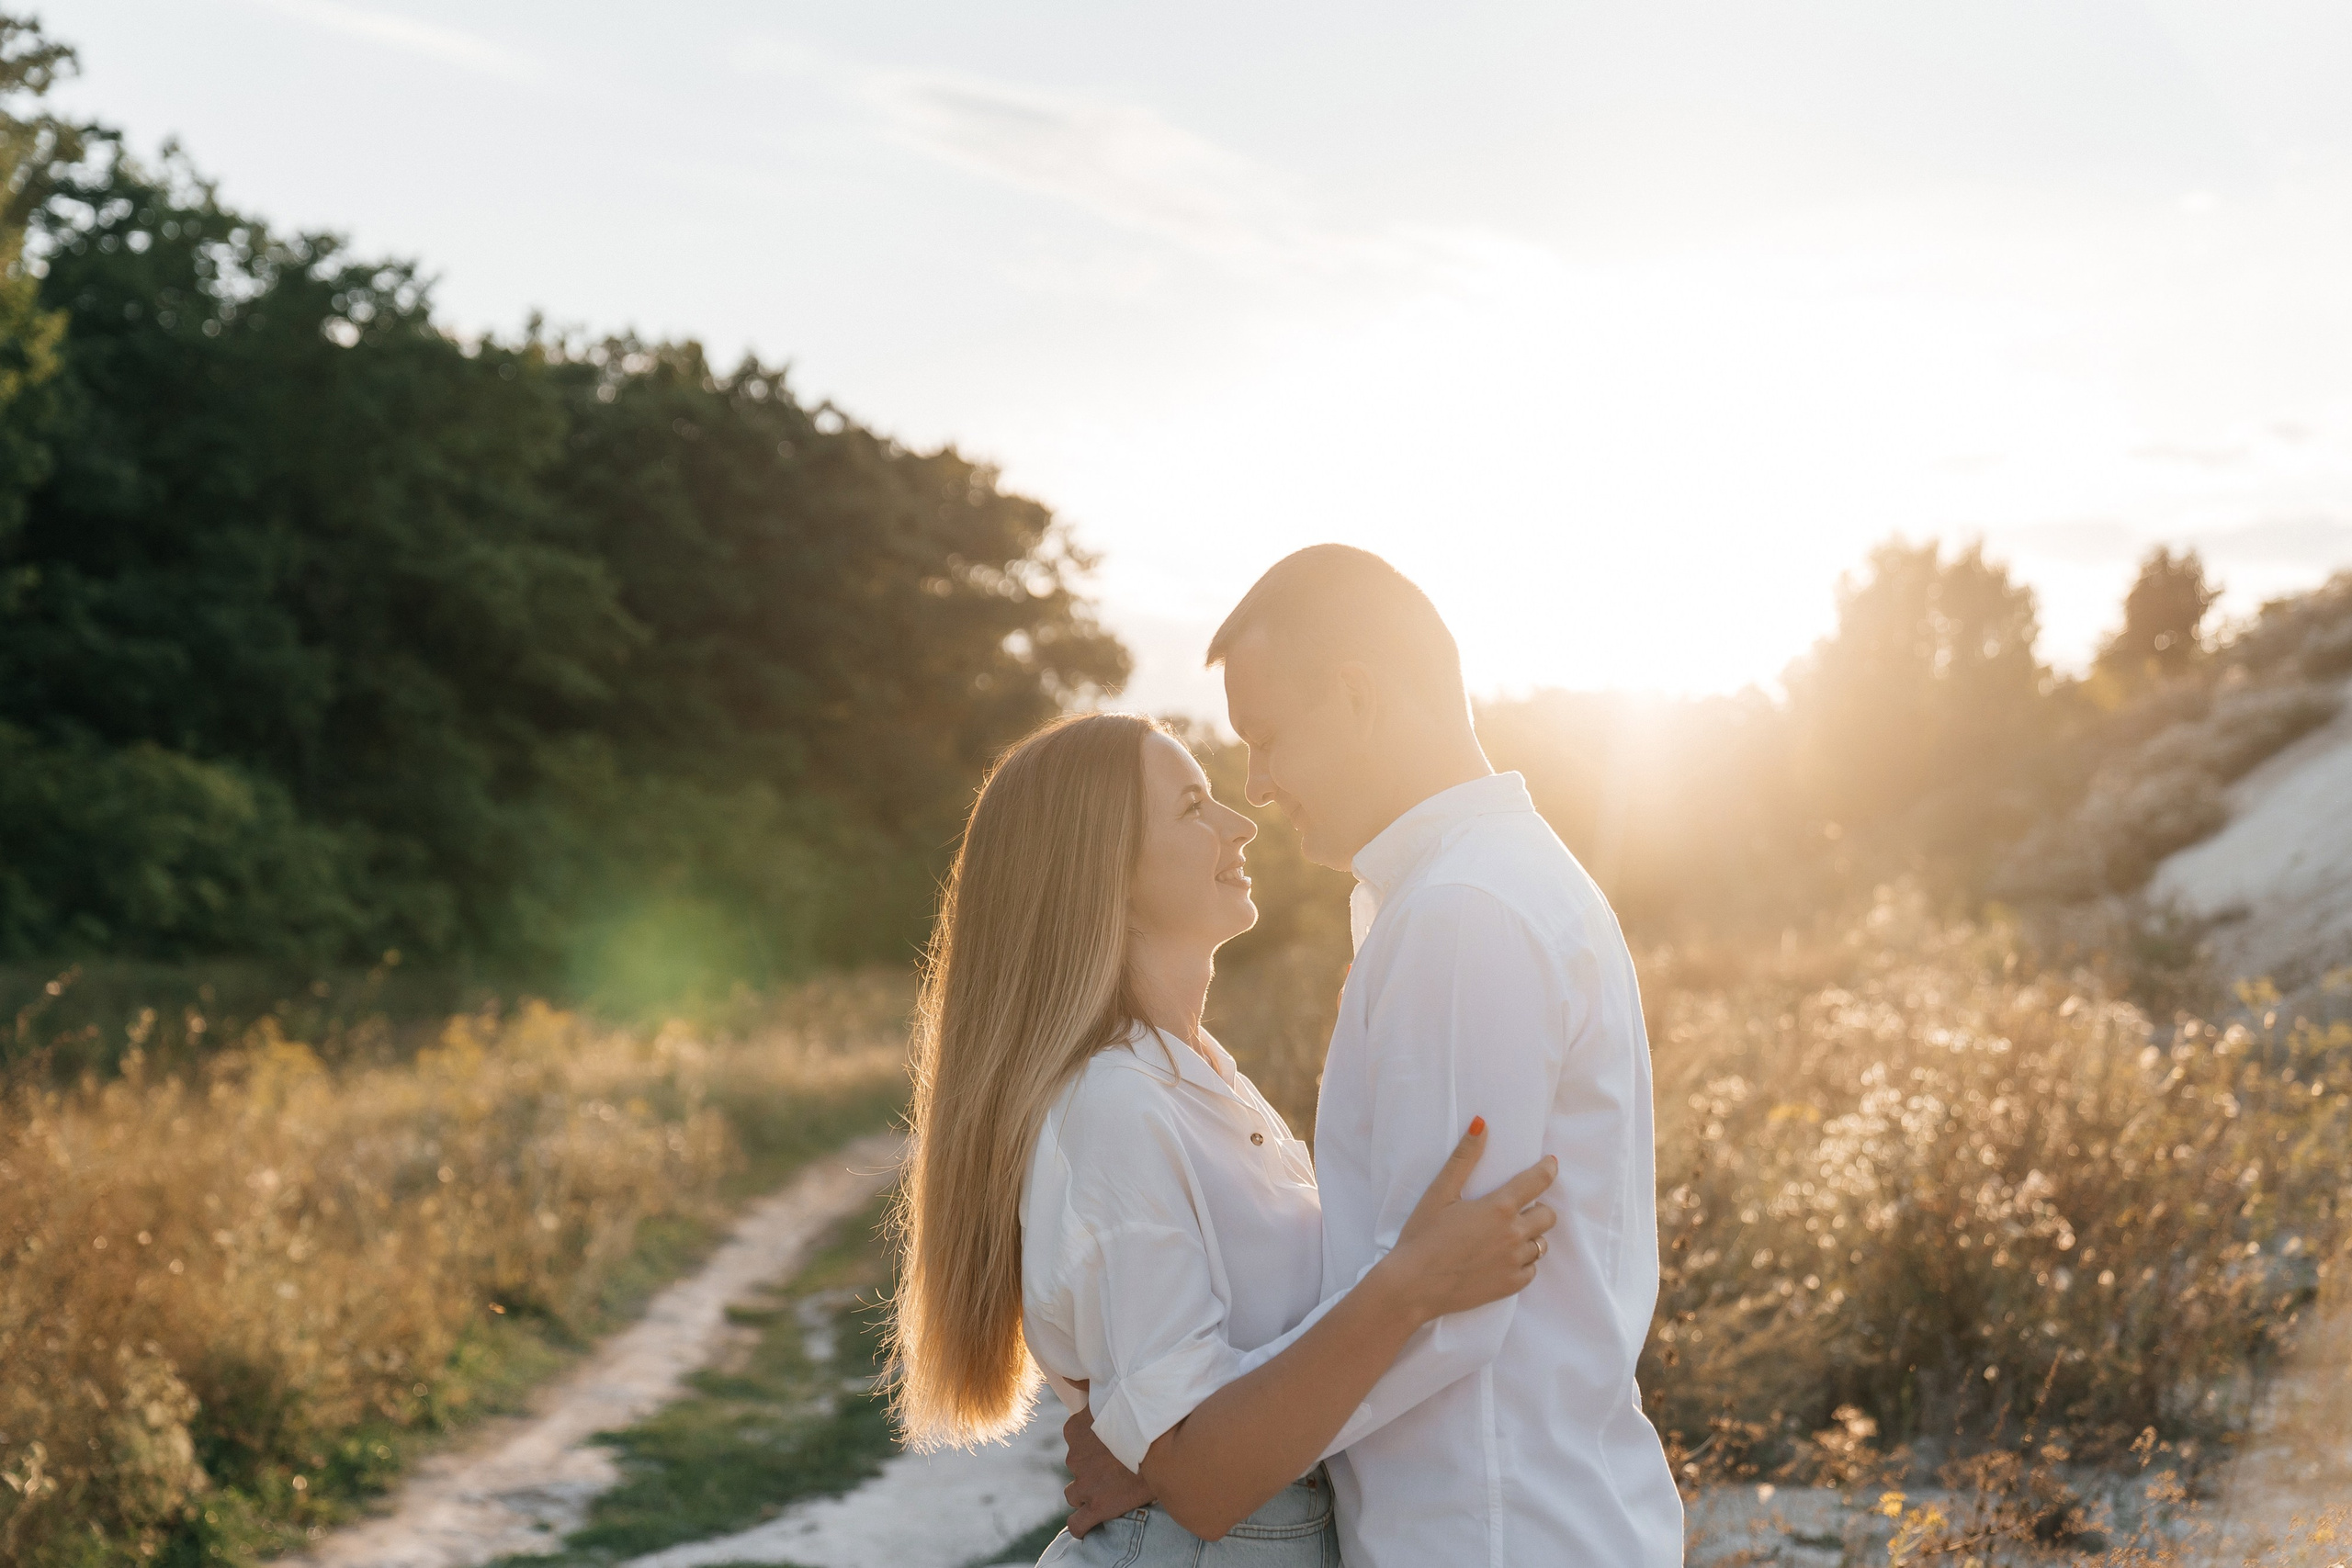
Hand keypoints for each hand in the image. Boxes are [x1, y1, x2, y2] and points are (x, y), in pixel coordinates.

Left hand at [1061, 1386, 1154, 1537]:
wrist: (1168, 1447)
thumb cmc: (1144, 1416)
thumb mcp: (1114, 1394)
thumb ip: (1086, 1383)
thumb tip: (1065, 1374)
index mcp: (1075, 1429)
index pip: (1074, 1440)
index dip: (1092, 1445)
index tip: (1111, 1446)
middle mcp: (1075, 1457)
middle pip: (1076, 1467)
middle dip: (1092, 1469)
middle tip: (1118, 1467)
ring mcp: (1085, 1484)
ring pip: (1074, 1494)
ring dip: (1088, 1493)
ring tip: (1112, 1490)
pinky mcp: (1097, 1508)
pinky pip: (1077, 1524)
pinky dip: (1082, 1525)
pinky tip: (1092, 1521)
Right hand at [1382, 1118, 1557, 1322]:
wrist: (1413, 1286)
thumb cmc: (1423, 1236)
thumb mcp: (1439, 1193)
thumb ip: (1464, 1158)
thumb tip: (1481, 1124)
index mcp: (1499, 1208)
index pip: (1538, 1181)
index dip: (1548, 1169)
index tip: (1550, 1164)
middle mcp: (1514, 1234)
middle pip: (1547, 1215)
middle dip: (1537, 1208)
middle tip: (1516, 1209)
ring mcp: (1515, 1262)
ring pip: (1540, 1244)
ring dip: (1529, 1236)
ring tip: (1504, 1236)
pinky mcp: (1511, 1285)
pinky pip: (1531, 1270)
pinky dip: (1522, 1262)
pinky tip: (1501, 1259)